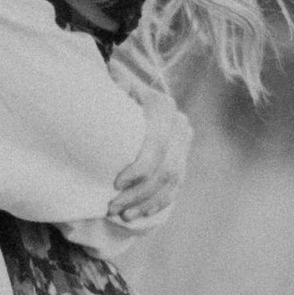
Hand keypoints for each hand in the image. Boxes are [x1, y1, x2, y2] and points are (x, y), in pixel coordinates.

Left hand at [106, 73, 191, 232]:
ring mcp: (184, 143)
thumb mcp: (111, 85)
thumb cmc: (112, 92)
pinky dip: (157, 203)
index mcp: (163, 107)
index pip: (157, 146)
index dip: (139, 169)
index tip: (115, 183)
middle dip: (138, 193)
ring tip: (122, 216)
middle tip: (112, 208)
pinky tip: (140, 214)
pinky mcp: (183, 158)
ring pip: (172, 182)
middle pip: (165, 169)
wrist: (128, 95)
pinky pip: (175, 187)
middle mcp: (179, 124)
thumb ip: (111, 85)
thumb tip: (109, 78)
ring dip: (146, 202)